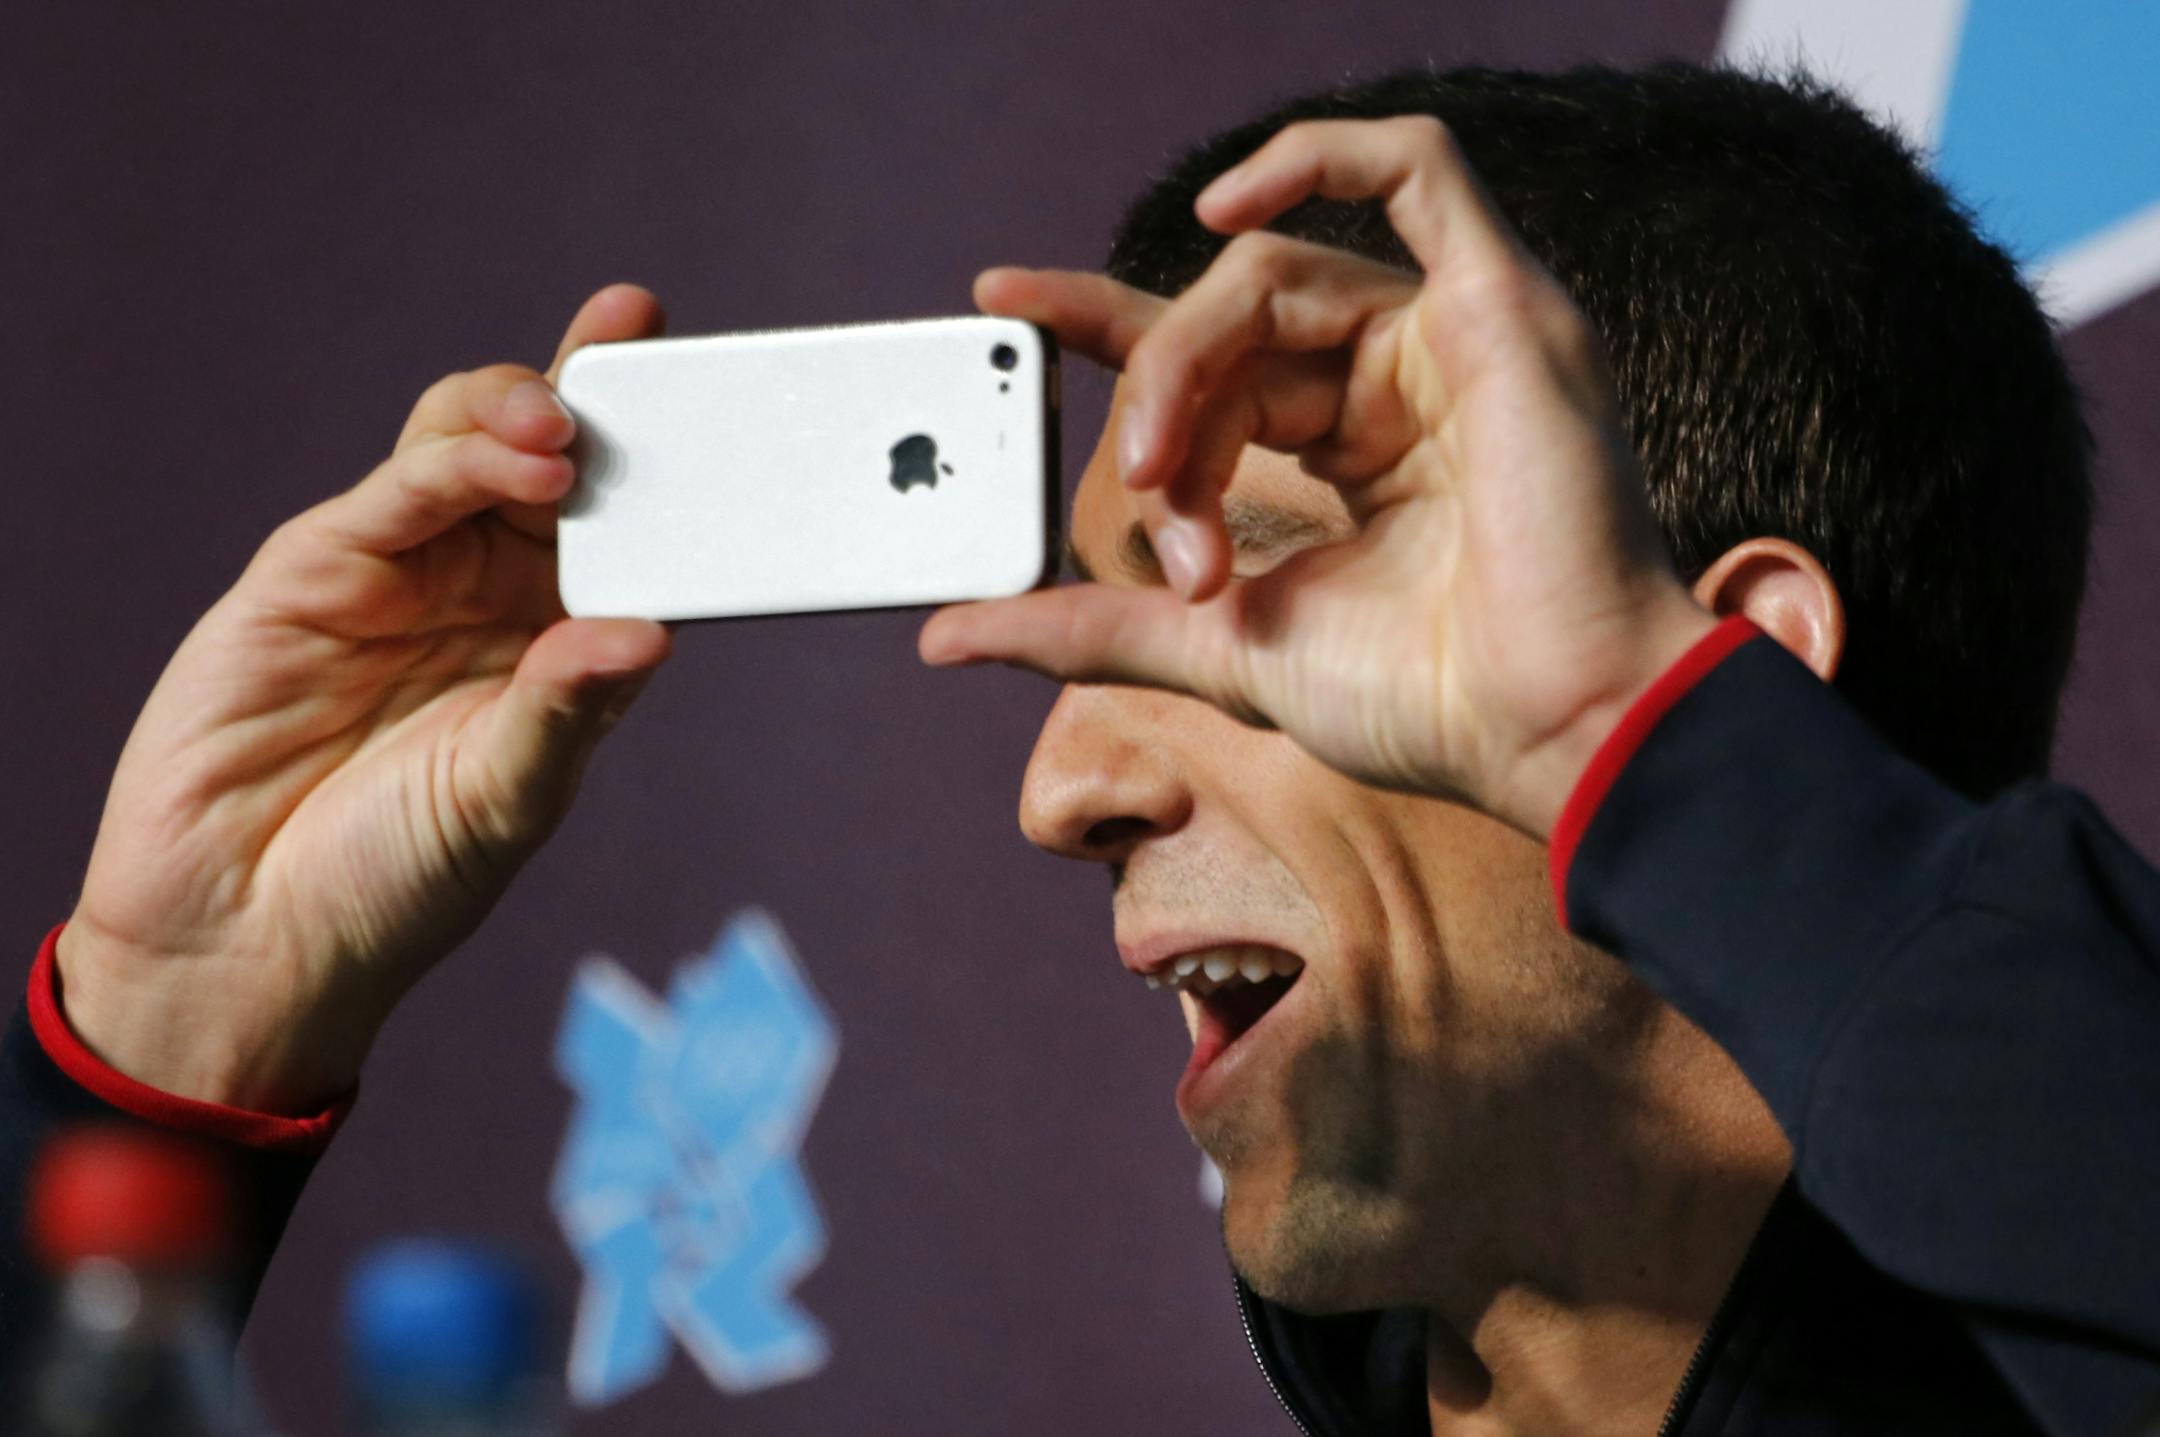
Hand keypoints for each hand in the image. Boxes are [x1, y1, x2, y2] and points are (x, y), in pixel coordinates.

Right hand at [57, 286, 672, 1112]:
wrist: (246, 939)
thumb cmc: (397, 881)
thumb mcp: (508, 799)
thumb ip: (568, 709)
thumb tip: (652, 634)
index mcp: (555, 639)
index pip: (625, 528)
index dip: (665, 461)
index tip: (720, 398)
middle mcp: (484, 591)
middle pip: (549, 458)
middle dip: (597, 391)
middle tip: (640, 344)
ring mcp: (400, 572)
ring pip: (466, 445)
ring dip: (522, 416)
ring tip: (568, 433)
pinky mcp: (312, 573)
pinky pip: (389, 497)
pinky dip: (449, 465)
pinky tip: (510, 463)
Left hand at [919, 117, 1716, 835]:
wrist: (1547, 732)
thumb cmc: (1420, 702)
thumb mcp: (1215, 647)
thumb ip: (1090, 623)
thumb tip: (946, 636)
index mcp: (1350, 451)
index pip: (1211, 357)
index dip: (1103, 323)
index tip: (1001, 304)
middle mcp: (1399, 384)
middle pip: (1227, 333)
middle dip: (1156, 406)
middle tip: (1144, 497)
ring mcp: (1452, 339)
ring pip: (1273, 280)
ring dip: (1190, 362)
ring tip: (1170, 467)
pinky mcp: (1501, 304)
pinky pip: (1417, 167)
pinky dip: (1316, 159)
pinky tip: (1221, 220)